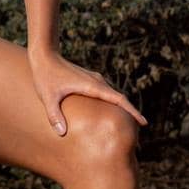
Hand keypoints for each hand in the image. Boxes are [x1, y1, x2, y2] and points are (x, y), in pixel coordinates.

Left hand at [29, 50, 146, 134]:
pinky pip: (106, 92)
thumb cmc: (44, 76)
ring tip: (128, 123)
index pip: (119, 99)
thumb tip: (61, 133)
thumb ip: (54, 115)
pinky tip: (110, 112)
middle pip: (120, 98)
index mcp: (92, 86)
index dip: (132, 111)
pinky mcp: (89, 79)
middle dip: (130, 113)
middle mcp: (97, 81)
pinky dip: (112, 102)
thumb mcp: (48, 97)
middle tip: (139, 129)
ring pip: (113, 95)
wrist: (44, 55)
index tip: (144, 122)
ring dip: (122, 107)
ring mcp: (94, 79)